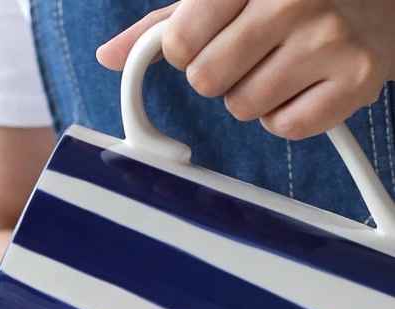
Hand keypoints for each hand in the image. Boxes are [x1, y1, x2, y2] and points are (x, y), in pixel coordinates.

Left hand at [97, 0, 394, 139]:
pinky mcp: (356, 81)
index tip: (204, 41)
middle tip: (251, 51)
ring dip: (253, 96)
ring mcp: (330, 40)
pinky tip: (308, 81)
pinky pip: (285, 128)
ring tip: (284, 62)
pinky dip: (289, 115)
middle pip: (206, 81)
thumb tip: (110, 57)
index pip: (180, 43)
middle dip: (218, 75)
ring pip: (242, 108)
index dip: (185, 52)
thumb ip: (166, 23)